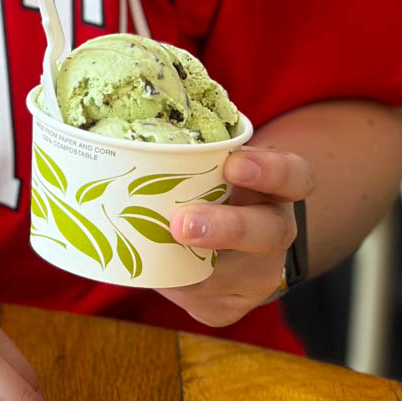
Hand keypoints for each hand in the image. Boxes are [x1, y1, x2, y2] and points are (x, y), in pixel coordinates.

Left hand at [157, 148, 315, 328]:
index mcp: (277, 188)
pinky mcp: (231, 305)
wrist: (223, 245)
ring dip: (191, 267)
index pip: (294, 175)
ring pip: (232, 276)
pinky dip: (174, 286)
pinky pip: (202, 299)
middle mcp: (275, 230)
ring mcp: (258, 273)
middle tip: (182, 223)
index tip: (234, 161)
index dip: (270, 170)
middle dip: (225, 228)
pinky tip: (151, 272)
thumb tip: (107, 95)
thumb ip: (184, 140)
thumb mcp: (209, 160)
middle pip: (267, 231)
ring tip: (154, 255)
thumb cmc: (205, 185)